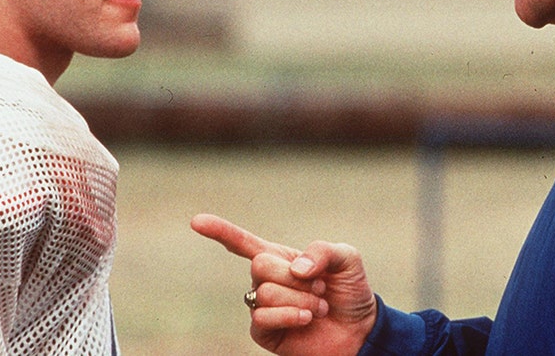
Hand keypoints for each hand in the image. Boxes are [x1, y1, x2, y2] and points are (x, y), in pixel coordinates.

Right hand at [191, 213, 376, 355]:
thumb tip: (295, 268)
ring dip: (300, 300)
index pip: (243, 243)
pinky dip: (289, 316)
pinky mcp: (264, 331)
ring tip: (318, 306)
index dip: (220, 231)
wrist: (359, 331)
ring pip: (265, 292)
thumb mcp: (347, 259)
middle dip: (294, 276)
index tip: (196, 222)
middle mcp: (267, 280)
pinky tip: (306, 319)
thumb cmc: (349, 292)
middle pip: (260, 265)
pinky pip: (263, 317)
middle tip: (319, 287)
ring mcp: (263, 306)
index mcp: (281, 258)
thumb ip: (323, 251)